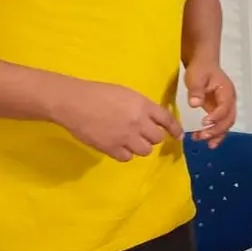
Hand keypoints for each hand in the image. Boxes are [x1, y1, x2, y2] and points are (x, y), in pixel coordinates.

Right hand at [52, 79, 183, 161]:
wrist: (74, 102)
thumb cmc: (99, 93)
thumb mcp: (127, 94)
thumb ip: (142, 107)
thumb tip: (152, 119)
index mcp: (144, 106)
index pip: (167, 120)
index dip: (175, 129)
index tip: (178, 135)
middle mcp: (138, 123)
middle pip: (157, 138)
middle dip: (153, 136)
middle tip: (144, 134)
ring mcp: (125, 137)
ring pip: (145, 150)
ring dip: (140, 146)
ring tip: (131, 141)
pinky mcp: (111, 149)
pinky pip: (127, 157)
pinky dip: (125, 153)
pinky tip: (118, 146)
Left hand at [184, 62, 236, 148]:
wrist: (204, 64)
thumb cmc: (201, 69)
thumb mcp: (196, 77)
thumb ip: (196, 90)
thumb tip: (195, 104)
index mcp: (226, 92)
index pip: (225, 108)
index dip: (216, 117)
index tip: (204, 123)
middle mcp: (229, 100)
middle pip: (229, 119)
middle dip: (217, 130)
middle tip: (202, 137)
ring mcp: (225, 106)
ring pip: (227, 124)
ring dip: (217, 135)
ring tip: (206, 143)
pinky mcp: (219, 110)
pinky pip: (221, 124)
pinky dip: (216, 133)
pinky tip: (207, 140)